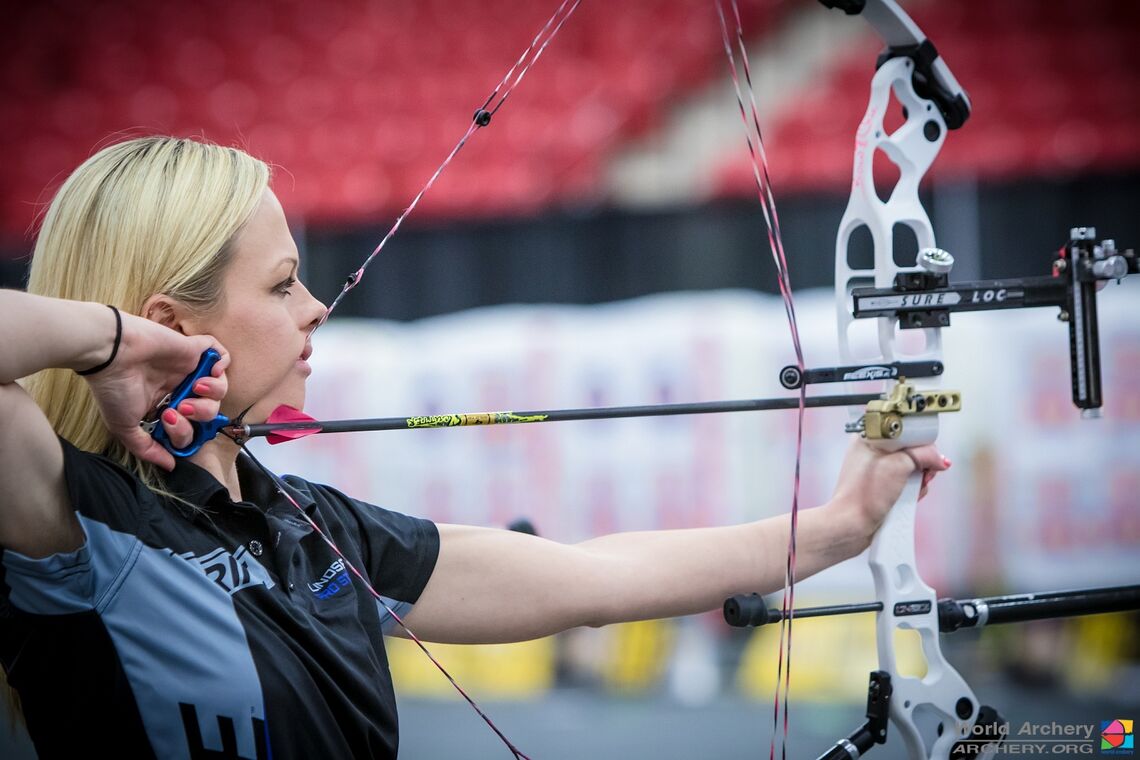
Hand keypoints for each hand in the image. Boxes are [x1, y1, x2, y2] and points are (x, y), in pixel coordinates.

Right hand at [82, 312, 228, 470]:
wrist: (109, 353)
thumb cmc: (112, 388)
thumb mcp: (125, 427)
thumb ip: (148, 449)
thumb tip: (169, 466)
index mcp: (164, 406)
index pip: (190, 427)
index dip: (187, 431)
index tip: (169, 422)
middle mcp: (178, 389)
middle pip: (210, 410)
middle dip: (203, 414)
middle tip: (183, 407)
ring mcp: (187, 369)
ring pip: (220, 387)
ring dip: (215, 392)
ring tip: (195, 388)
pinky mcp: (193, 349)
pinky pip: (222, 356)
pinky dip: (223, 364)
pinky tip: (211, 371)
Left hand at [829, 437, 950, 542]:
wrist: (852, 526)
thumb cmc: (864, 495)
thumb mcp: (899, 465)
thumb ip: (924, 455)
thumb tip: (940, 460)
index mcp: (870, 438)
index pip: (906, 430)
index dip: (921, 442)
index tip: (927, 455)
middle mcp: (873, 452)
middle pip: (913, 451)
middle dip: (923, 465)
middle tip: (922, 475)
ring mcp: (878, 471)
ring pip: (912, 469)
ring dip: (919, 481)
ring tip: (913, 490)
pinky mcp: (883, 488)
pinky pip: (907, 484)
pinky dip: (912, 491)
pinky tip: (909, 499)